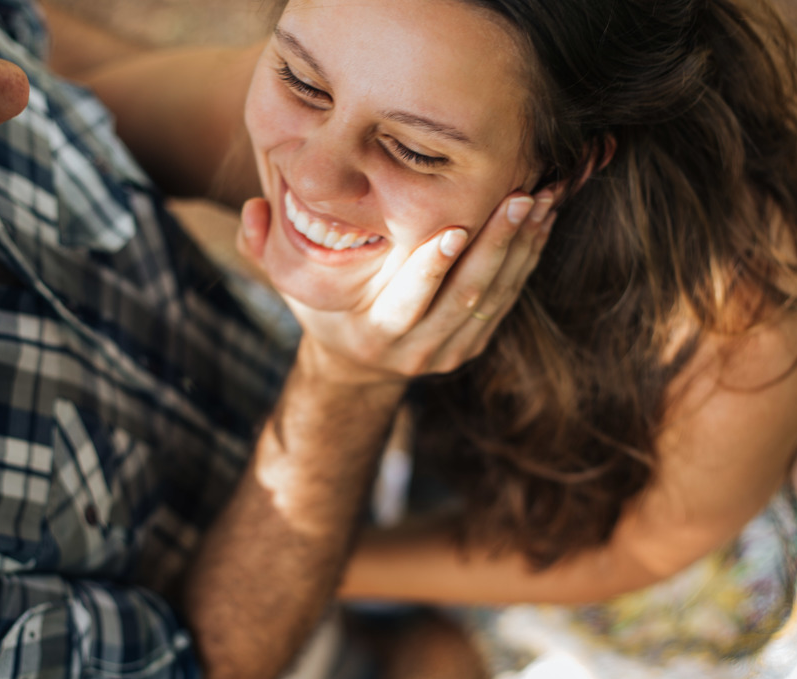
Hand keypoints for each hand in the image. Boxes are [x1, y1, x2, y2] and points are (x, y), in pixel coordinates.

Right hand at [237, 189, 558, 384]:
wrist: (356, 364)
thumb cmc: (325, 308)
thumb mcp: (289, 282)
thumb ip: (262, 247)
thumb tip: (253, 209)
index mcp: (375, 333)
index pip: (408, 300)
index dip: (432, 267)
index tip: (455, 228)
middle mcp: (417, 349)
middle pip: (466, 296)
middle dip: (498, 244)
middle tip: (522, 196)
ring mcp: (451, 351)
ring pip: (495, 298)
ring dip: (523, 247)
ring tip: (544, 198)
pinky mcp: (474, 344)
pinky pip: (507, 302)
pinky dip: (528, 261)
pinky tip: (543, 221)